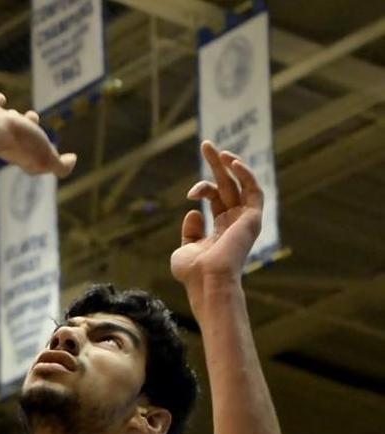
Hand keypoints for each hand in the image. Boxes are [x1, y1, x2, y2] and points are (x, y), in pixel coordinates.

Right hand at [0, 94, 76, 177]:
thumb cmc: (19, 143)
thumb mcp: (47, 159)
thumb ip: (61, 166)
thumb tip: (71, 160)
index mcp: (24, 155)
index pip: (37, 156)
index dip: (46, 152)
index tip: (52, 147)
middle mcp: (8, 143)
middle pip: (22, 136)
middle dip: (31, 127)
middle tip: (34, 116)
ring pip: (7, 122)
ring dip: (14, 117)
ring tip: (15, 112)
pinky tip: (0, 99)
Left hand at [170, 141, 263, 306]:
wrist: (207, 281)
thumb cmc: (194, 273)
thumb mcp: (186, 249)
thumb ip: (191, 232)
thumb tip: (194, 213)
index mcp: (221, 229)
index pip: (215, 197)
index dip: (202, 188)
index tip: (191, 194)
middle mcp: (235, 222)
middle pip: (228, 185)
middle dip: (216, 164)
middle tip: (205, 144)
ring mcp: (245, 220)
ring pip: (241, 184)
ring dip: (230, 164)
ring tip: (215, 149)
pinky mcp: (253, 218)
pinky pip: (255, 190)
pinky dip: (246, 174)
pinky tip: (232, 162)